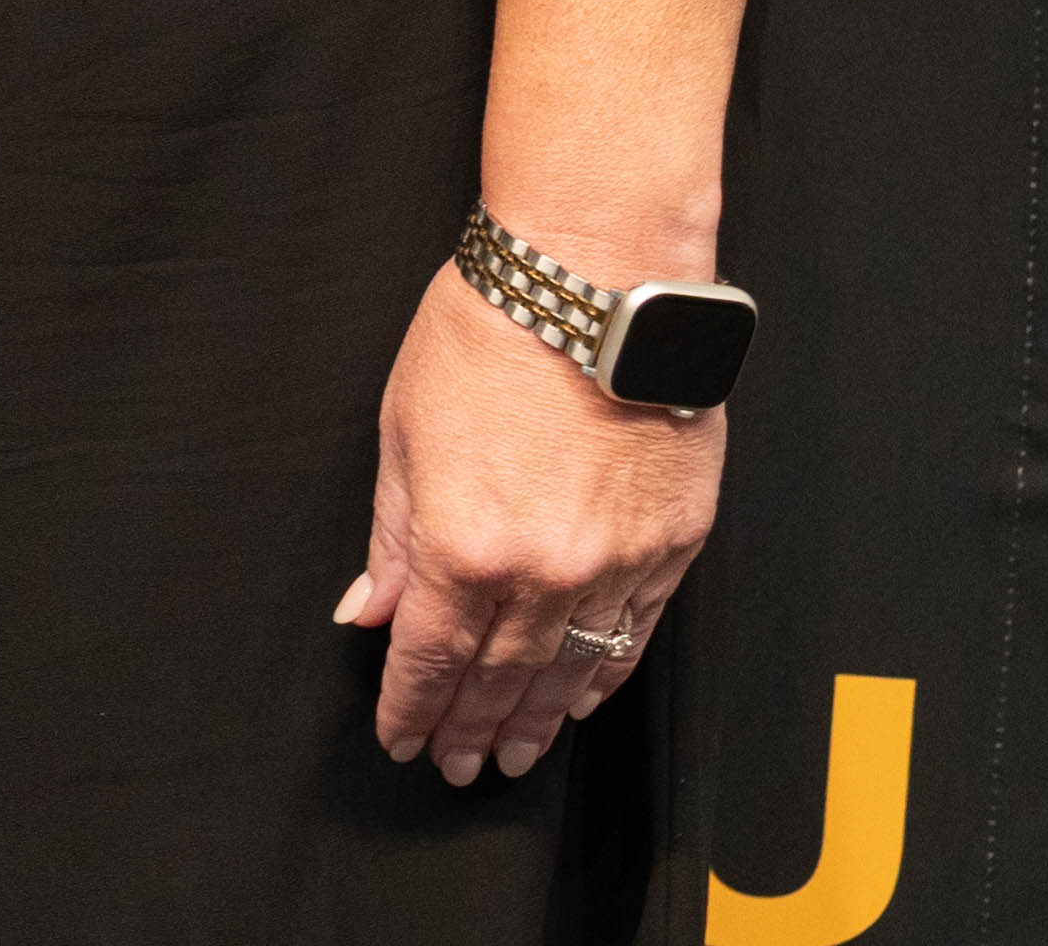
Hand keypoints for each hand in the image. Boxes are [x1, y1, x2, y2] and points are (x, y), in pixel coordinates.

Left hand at [342, 256, 721, 780]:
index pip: (431, 657)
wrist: (596, 282)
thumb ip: (394, 537)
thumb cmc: (489, 334)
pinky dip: (604, 676)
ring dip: (538, 721)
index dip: (412, 707)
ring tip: (514, 754)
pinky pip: (635, 636)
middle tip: (456, 765)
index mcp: (465, 545)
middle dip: (471, 729)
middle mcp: (545, 570)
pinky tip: (582, 701)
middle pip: (501, 678)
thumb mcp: (404, 432)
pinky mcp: (674, 545)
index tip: (402, 738)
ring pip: (571, 671)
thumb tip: (373, 611)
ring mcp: (617, 564)